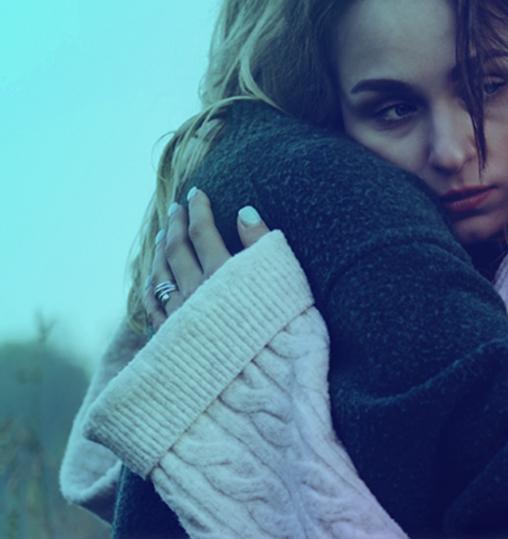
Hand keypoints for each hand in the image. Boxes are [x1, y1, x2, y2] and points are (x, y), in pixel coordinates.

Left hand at [145, 188, 269, 332]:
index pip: (204, 231)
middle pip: (178, 249)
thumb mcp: (282, 284)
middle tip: (175, 206)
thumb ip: (262, 245)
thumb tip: (244, 211)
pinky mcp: (172, 341)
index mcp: (223, 274)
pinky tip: (153, 280)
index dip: (200, 209)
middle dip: (175, 223)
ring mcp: (180, 317)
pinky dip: (152, 287)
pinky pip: (154, 307)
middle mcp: (196, 291)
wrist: (256, 388)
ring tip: (161, 235)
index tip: (197, 192)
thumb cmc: (279, 333)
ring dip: (160, 251)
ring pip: (162, 275)